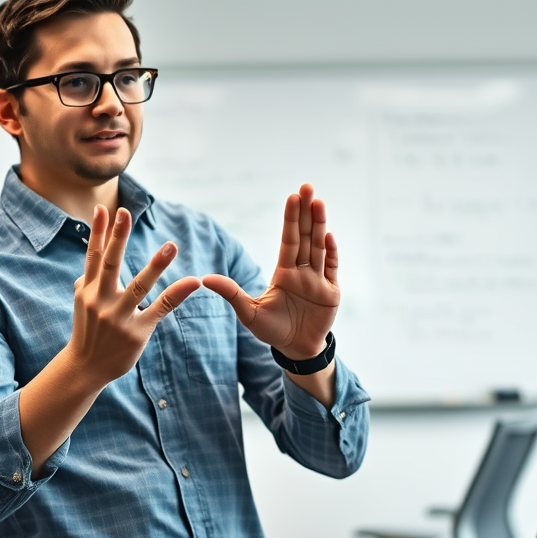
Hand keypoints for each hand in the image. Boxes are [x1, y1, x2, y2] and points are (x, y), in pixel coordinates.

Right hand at [67, 205, 200, 386]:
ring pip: (138, 286)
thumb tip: (93, 252)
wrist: (85, 368)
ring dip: (155, 265)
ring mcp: (119, 317)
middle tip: (125, 212)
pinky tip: (192, 281)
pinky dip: (177, 294)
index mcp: (87, 290)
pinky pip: (160, 309)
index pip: (93, 255)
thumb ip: (86, 278)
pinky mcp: (137, 332)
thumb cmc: (87, 330)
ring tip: (170, 245)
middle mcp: (100, 300)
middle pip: (110, 264)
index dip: (98, 231)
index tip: (103, 208)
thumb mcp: (80, 301)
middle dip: (117, 238)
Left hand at [202, 183, 338, 359]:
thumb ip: (231, 293)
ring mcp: (318, 280)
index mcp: (284, 271)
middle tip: (307, 187)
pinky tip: (329, 236)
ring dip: (319, 225)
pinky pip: (332, 268)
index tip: (291, 196)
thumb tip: (205, 278)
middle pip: (305, 236)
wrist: (295, 350)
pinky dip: (331, 253)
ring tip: (318, 203)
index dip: (290, 218)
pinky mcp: (331, 292)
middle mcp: (302, 270)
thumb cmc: (272, 330)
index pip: (288, 239)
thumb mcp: (248, 312)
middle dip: (306, 212)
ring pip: (319, 247)